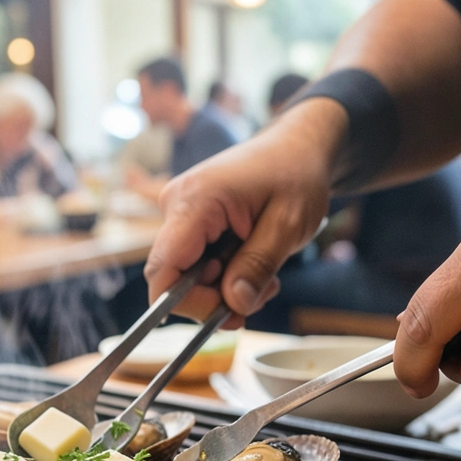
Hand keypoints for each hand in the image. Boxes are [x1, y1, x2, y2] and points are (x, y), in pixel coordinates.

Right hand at [144, 99, 345, 326]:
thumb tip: (234, 304)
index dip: (186, 304)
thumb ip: (259, 264)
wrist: (297, 146)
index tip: (229, 313)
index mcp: (195, 200)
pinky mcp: (190, 222)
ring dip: (225, 288)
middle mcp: (176, 205)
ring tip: (266, 275)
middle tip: (261, 294)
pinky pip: (196, 264)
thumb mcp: (289, 223)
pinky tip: (253, 263)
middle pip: (174, 278)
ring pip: (187, 276)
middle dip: (215, 299)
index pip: (163, 269)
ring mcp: (180, 213)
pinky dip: (224, 275)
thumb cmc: (296, 173)